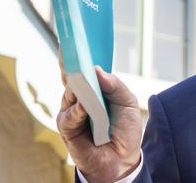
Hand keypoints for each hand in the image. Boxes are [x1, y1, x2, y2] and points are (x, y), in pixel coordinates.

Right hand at [56, 52, 142, 181]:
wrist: (123, 160)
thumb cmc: (125, 130)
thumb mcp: (127, 103)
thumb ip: (115, 85)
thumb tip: (98, 69)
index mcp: (95, 89)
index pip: (84, 68)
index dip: (79, 53)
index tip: (74, 35)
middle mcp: (80, 98)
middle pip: (72, 76)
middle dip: (72, 62)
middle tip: (72, 48)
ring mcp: (72, 112)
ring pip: (69, 93)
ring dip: (78, 87)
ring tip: (84, 80)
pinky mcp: (67, 129)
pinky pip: (69, 116)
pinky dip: (77, 110)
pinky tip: (84, 107)